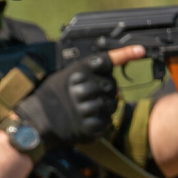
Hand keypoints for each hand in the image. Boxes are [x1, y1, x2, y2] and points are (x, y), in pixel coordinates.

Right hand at [14, 52, 130, 148]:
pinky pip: (106, 121)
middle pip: (112, 86)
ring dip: (104, 107)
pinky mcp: (90, 126)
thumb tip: (112, 72)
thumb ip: (88, 71)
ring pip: (112, 104)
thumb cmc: (49, 98)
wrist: (37, 123)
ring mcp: (88, 108)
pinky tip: (86, 120)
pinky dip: (100, 121)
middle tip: (90, 97)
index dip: (125, 54)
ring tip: (86, 109)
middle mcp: (84, 88)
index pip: (107, 60)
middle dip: (106, 91)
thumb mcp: (65, 75)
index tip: (141, 51)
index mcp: (78, 73)